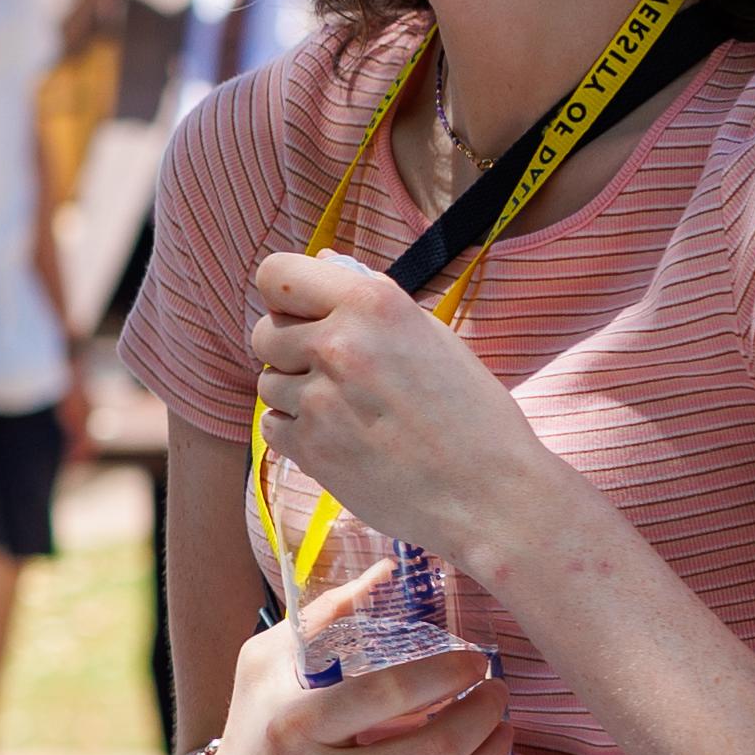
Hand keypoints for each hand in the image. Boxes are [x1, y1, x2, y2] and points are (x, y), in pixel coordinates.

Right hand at [193, 566, 517, 754]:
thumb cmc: (254, 738)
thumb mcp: (263, 669)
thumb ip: (322, 618)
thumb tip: (387, 570)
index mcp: (291, 725)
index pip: (387, 694)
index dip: (446, 676)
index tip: (476, 664)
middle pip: (430, 752)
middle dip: (482, 720)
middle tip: (498, 698)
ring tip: (502, 735)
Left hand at [243, 249, 560, 567]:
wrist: (490, 494)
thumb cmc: (472, 413)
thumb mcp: (432, 336)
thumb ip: (371, 297)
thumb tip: (323, 259)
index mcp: (373, 303)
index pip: (275, 273)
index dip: (283, 293)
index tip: (301, 311)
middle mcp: (339, 344)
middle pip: (264, 331)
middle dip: (288, 347)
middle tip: (336, 370)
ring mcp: (319, 398)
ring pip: (266, 381)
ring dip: (296, 393)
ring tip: (350, 410)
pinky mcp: (308, 447)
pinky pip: (271, 424)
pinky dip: (295, 430)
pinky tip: (340, 437)